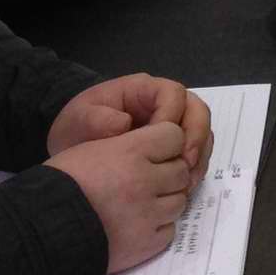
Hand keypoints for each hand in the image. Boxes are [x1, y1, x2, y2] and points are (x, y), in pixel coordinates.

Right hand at [46, 121, 196, 274]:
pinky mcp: (147, 243)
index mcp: (131, 151)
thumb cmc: (61, 184)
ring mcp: (149, 214)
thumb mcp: (90, 149)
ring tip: (140, 205)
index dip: (165, 143)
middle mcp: (146, 180)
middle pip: (180, 170)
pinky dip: (158, 227)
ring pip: (179, 201)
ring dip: (165, 201)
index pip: (174, 136)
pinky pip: (170, 230)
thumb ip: (127, 146)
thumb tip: (151, 151)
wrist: (42, 231)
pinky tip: (137, 225)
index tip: (153, 151)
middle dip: (167, 173)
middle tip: (147, 181)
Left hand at [48, 73, 213, 181]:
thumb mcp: (78, 119)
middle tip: (185, 163)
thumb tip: (123, 123)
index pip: (173, 94)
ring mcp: (173, 124)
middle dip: (196, 137)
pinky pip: (197, 150)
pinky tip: (186, 185)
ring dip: (200, 154)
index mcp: (144, 89)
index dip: (172, 116)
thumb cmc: (78, 127)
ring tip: (188, 180)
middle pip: (197, 110)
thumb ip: (96, 119)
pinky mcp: (175, 145)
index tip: (159, 144)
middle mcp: (165, 103)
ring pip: (202, 131)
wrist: (73, 147)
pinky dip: (196, 166)